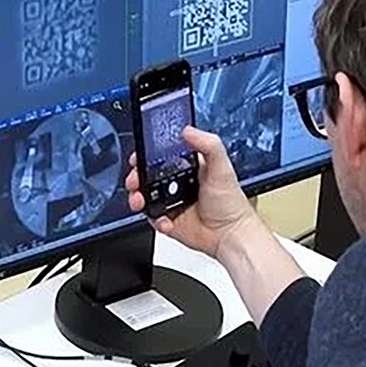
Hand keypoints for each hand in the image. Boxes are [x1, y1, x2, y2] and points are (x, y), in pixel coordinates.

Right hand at [126, 127, 259, 259]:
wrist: (230, 235)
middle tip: (135, 179)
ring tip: (140, 200)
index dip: (148, 154)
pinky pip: (151, 217)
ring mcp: (172, 202)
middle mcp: (179, 183)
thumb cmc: (231, 202)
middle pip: (148, 175)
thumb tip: (188, 130)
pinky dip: (153, 218)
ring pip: (144, 196)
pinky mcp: (168, 219)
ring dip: (138, 197)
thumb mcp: (222, 168)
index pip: (163, 155)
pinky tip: (164, 219)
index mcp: (190, 167)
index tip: (140, 154)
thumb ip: (209, 145)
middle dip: (136, 176)